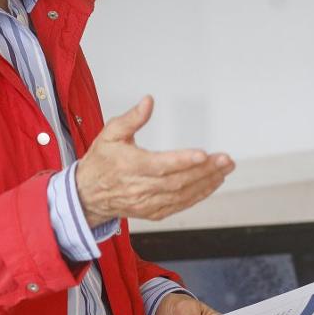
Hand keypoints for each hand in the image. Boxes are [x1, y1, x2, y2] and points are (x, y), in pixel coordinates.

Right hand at [75, 96, 234, 226]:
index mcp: (130, 166)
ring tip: (224, 170)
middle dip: (205, 171)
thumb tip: (148, 102)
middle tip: (225, 160)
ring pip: (182, 195)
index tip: (203, 155)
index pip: (161, 165)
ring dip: (206, 183)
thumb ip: (131, 118)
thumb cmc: (101, 162)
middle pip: (177, 181)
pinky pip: (180, 205)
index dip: (183, 161)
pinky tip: (211, 184)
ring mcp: (147, 202)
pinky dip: (198, 196)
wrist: (88, 194)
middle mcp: (140, 187)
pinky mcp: (153, 212)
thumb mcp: (110, 133)